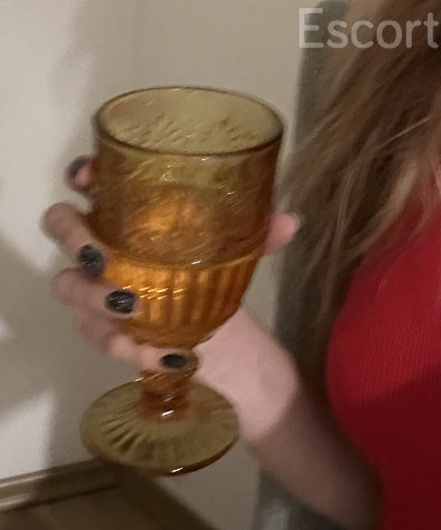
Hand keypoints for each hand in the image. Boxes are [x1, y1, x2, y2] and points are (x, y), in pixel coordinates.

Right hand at [43, 156, 301, 387]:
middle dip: (74, 238)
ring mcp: (94, 285)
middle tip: (104, 255)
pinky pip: (101, 337)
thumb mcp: (237, 247)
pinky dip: (131, 348)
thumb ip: (261, 231)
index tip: (89, 176)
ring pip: (68, 286)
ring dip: (96, 298)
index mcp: (127, 209)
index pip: (90, 180)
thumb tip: (290, 222)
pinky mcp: (102, 327)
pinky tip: (166, 355)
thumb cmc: (210, 268)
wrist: (213, 326)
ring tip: (135, 308)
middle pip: (60, 226)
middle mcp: (101, 241)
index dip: (81, 174)